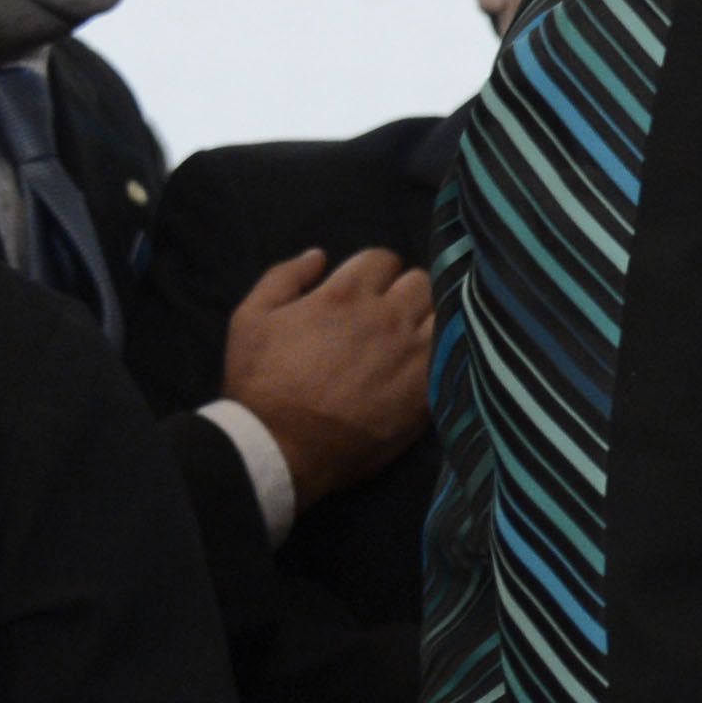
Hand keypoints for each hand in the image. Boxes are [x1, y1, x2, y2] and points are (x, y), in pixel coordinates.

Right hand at [222, 246, 436, 500]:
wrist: (282, 448)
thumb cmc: (261, 383)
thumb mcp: (250, 318)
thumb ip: (285, 277)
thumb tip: (319, 255)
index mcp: (346, 293)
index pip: (384, 258)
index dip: (372, 272)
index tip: (363, 291)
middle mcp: (388, 316)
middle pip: (419, 281)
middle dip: (403, 291)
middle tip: (387, 314)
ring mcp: (414, 352)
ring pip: (443, 313)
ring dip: (427, 319)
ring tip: (408, 337)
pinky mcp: (428, 388)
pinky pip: (451, 352)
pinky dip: (441, 351)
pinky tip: (422, 362)